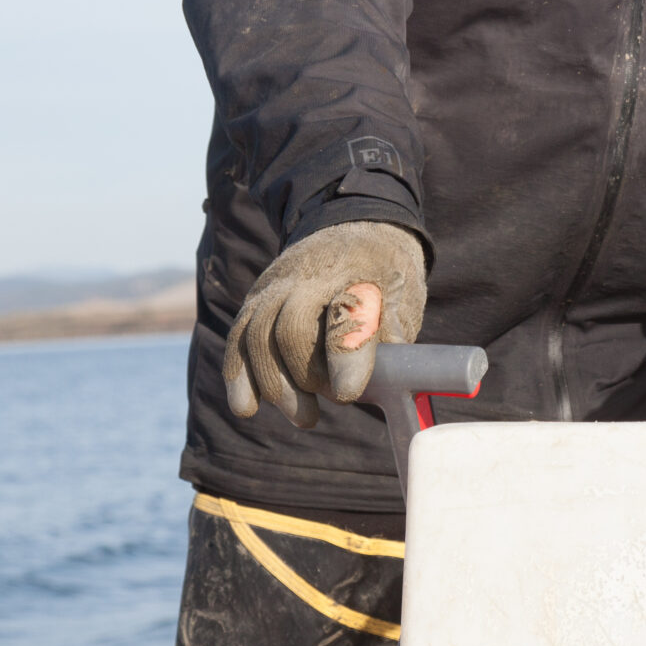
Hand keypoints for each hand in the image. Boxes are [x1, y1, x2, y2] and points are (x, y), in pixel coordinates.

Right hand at [223, 222, 428, 424]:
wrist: (356, 229)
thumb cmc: (386, 276)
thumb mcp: (406, 298)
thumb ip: (393, 337)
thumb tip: (387, 382)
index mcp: (364, 270)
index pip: (349, 311)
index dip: (345, 355)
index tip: (346, 393)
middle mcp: (315, 272)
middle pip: (293, 326)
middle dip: (304, 377)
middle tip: (325, 406)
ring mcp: (279, 282)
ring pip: (259, 333)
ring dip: (274, 384)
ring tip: (304, 417)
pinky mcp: (257, 295)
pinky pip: (239, 335)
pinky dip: (238, 373)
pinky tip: (247, 407)